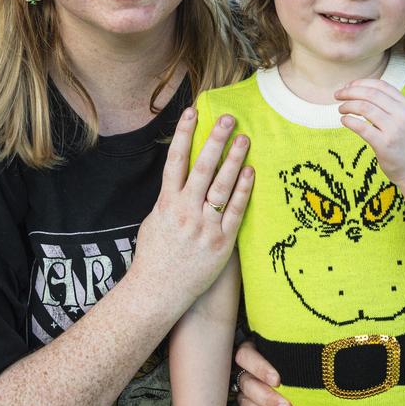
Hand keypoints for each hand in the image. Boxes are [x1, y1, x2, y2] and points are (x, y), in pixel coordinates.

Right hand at [129, 108, 253, 296]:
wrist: (157, 293)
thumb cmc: (154, 257)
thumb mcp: (154, 221)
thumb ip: (169, 198)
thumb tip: (180, 175)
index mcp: (166, 204)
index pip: (175, 161)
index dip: (183, 134)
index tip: (193, 112)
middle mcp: (185, 212)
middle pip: (202, 168)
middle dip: (215, 140)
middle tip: (228, 118)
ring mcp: (204, 227)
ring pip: (222, 186)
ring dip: (234, 160)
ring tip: (244, 138)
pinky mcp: (221, 243)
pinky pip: (235, 211)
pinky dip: (243, 191)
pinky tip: (251, 172)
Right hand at [234, 340, 292, 405]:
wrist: (297, 377)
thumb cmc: (293, 362)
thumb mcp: (288, 355)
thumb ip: (290, 357)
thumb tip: (306, 357)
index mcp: (251, 352)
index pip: (245, 356)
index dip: (260, 368)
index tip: (277, 380)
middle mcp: (245, 372)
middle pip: (248, 384)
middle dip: (268, 398)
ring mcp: (244, 392)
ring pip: (246, 402)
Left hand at [334, 78, 404, 185]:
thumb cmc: (403, 141)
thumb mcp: (403, 117)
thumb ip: (388, 104)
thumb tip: (358, 90)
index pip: (380, 85)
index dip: (360, 83)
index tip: (347, 86)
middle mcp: (402, 114)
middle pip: (370, 94)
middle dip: (350, 92)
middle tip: (337, 95)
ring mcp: (394, 129)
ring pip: (364, 108)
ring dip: (348, 106)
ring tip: (341, 109)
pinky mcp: (385, 144)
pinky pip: (362, 127)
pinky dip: (349, 121)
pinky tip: (344, 121)